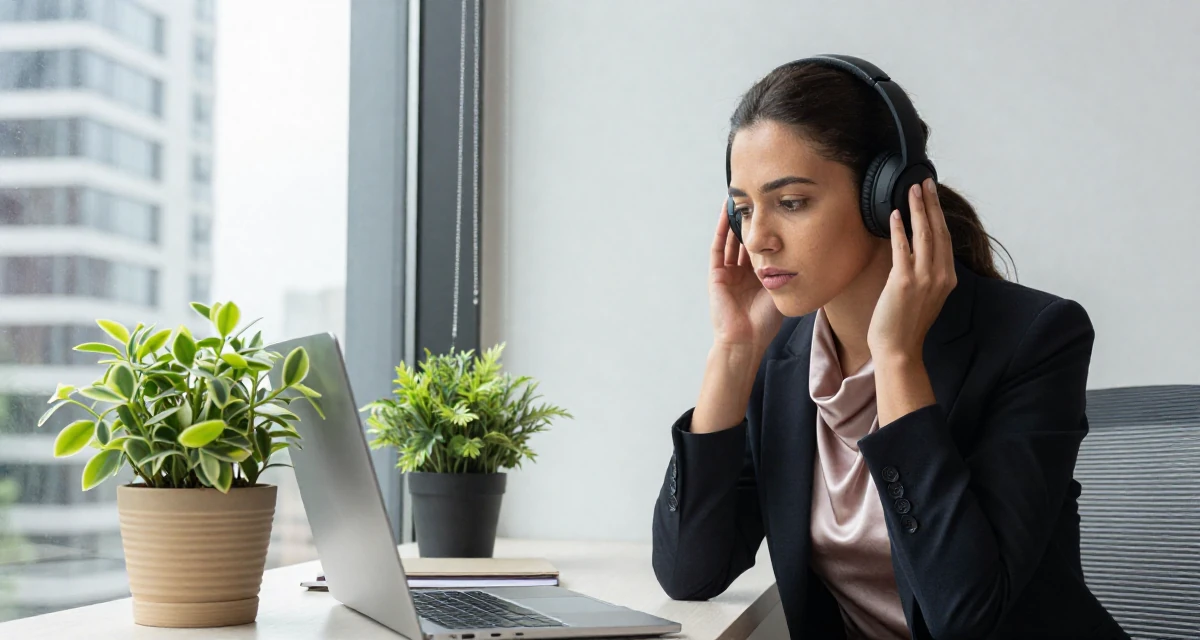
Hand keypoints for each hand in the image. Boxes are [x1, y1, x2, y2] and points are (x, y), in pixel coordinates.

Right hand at [708, 199, 782, 353]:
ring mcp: (728, 273)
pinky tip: (728, 212)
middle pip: (746, 240)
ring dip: (736, 220)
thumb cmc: (765, 323)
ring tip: (742, 197)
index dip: (768, 230)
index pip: (763, 247)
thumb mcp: (782, 290)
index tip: (776, 210)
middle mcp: (743, 273)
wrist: (746, 341)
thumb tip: (811, 255)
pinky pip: (719, 247)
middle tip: (759, 197)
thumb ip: (789, 273)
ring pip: (732, 240)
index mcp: (759, 277)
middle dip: (752, 220)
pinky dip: (722, 229)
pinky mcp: (717, 275)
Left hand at [867, 178, 956, 363]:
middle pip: (939, 231)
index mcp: (947, 279)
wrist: (899, 350)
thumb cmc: (906, 325)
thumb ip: (924, 274)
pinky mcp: (905, 281)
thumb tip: (913, 251)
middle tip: (925, 182)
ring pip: (925, 235)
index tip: (932, 195)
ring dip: (919, 209)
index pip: (945, 239)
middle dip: (932, 204)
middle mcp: (941, 276)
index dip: (939, 215)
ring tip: (913, 189)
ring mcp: (924, 278)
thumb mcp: (924, 296)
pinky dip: (900, 229)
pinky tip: (895, 214)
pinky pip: (903, 248)